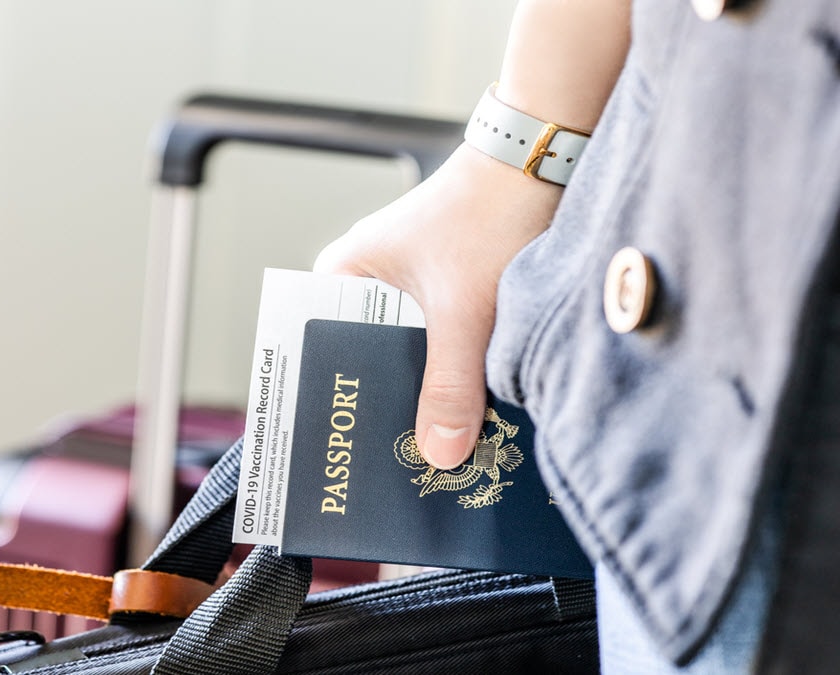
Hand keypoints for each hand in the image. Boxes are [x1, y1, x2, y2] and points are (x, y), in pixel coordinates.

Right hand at [313, 143, 561, 468]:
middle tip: (396, 466)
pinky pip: (436, 348)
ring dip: (424, 395)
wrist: (542, 162)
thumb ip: (450, 387)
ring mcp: (404, 287)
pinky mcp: (443, 292)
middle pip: (364, 365)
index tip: (343, 454)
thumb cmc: (488, 215)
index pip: (318, 355)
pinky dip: (450, 375)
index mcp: (340, 277)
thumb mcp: (465, 312)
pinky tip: (467, 411)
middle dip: (385, 411)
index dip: (332, 405)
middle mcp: (363, 283)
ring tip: (434, 450)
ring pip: (405, 359)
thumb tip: (438, 457)